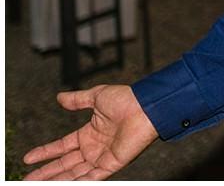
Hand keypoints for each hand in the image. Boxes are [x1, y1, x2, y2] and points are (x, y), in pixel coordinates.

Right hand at [23, 85, 157, 179]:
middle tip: (27, 179)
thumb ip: (78, 100)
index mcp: (90, 133)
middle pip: (65, 164)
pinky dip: (78, 182)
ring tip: (37, 184)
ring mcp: (103, 157)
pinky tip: (63, 184)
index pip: (62, 147)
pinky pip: (92, 177)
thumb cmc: (127, 99)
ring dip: (57, 180)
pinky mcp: (113, 163)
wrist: (146, 105)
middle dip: (46, 172)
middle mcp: (94, 148)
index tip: (28, 158)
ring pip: (74, 173)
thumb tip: (60, 97)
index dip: (45, 153)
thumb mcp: (97, 96)